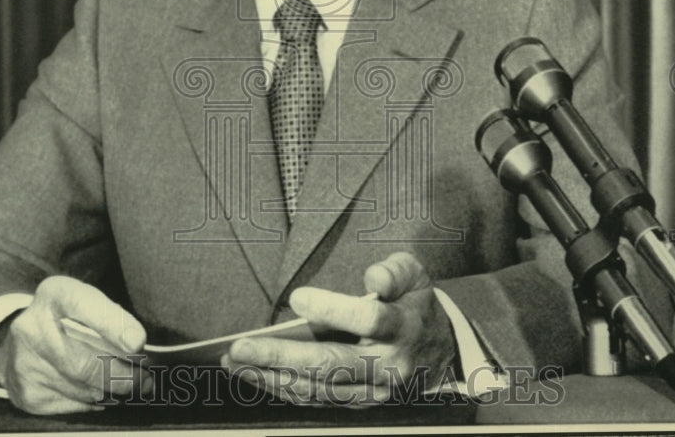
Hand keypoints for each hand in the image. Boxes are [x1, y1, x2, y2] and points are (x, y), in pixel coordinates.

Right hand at [0, 276, 148, 414]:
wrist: (16, 343)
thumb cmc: (65, 319)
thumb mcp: (85, 303)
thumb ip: (110, 318)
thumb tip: (138, 351)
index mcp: (55, 294)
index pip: (83, 305)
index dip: (112, 325)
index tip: (137, 343)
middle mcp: (32, 327)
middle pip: (85, 363)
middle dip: (123, 376)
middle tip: (146, 380)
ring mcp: (24, 364)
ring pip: (82, 389)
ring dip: (112, 391)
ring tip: (130, 387)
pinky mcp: (25, 393)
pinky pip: (72, 405)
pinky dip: (94, 401)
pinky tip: (101, 393)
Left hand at [222, 252, 455, 405]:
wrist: (439, 351)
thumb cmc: (415, 303)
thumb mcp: (414, 274)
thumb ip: (394, 271)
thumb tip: (372, 278)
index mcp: (403, 327)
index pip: (368, 320)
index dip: (333, 309)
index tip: (298, 297)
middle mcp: (388, 365)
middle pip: (331, 365)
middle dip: (280, 356)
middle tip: (241, 346)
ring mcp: (373, 391)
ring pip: (318, 388)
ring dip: (272, 376)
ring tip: (235, 360)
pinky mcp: (358, 403)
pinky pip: (316, 399)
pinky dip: (283, 388)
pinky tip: (255, 374)